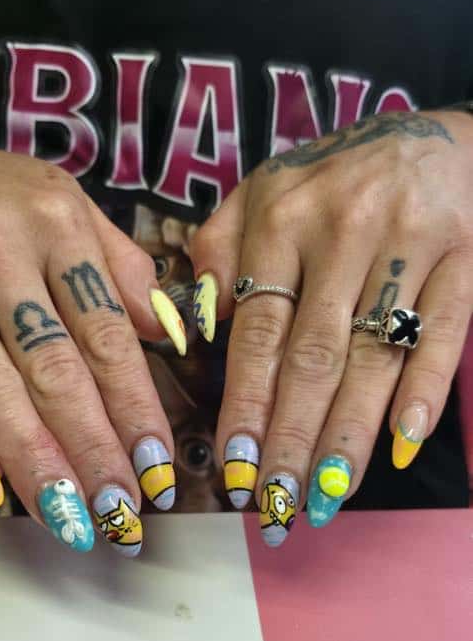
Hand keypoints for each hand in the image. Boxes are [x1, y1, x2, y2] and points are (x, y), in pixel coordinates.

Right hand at [0, 140, 185, 552]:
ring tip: (69, 516)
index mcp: (56, 224)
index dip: (134, 407)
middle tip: (119, 510)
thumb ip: (121, 268)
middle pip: (53, 370)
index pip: (106, 334)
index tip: (157, 465)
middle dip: (91, 449)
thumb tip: (170, 336)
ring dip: (32, 461)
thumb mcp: (67, 204)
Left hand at [191, 110, 472, 544]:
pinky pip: (443, 332)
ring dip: (349, 433)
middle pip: (313, 354)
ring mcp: (408, 245)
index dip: (246, 403)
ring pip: (373, 355)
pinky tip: (403, 443)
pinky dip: (424, 389)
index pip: (258, 329)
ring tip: (326, 495)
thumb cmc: (333, 180)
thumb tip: (196, 324)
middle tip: (276, 503)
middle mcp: (342, 232)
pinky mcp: (464, 259)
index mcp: (281, 219)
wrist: (432, 137)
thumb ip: (220, 249)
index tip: (235, 465)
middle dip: (292, 437)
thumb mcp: (262, 191)